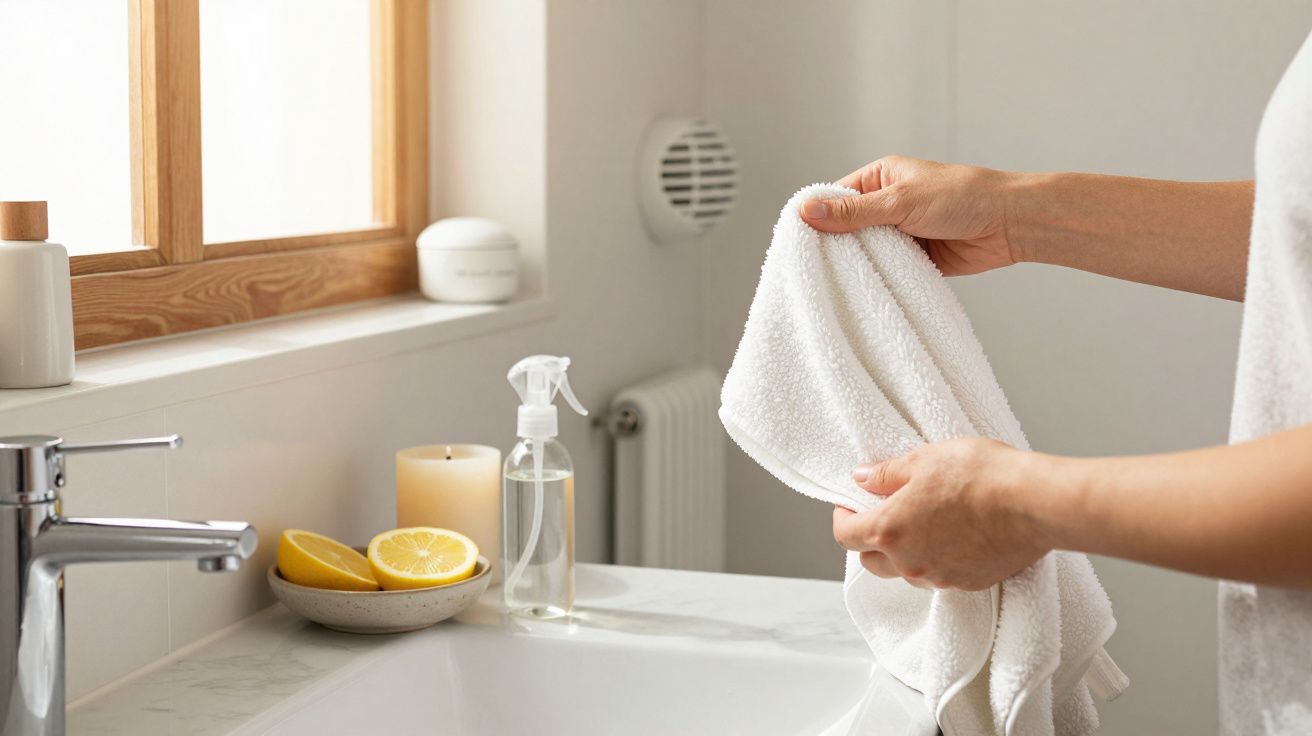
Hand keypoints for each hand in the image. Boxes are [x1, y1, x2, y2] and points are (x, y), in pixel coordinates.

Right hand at [799, 156, 1021, 275]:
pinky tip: (864, 290)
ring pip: (867, 252)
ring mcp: (902, 231)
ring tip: (835, 282)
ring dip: (859, 264)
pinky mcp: (916, 257)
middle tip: (812, 268)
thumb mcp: (900, 202)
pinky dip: (879, 278)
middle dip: (836, 245)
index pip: (837, 198)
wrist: (1009, 224)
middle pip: (848, 227)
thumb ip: (853, 213)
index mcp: (882, 178)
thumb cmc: (963, 197)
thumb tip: (808, 211)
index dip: (818, 218)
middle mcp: (888, 203)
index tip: (799, 241)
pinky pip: (888, 270)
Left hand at [832, 438, 1050, 590]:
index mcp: (889, 530)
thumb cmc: (980, 476)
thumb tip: (860, 478)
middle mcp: (909, 563)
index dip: (843, 516)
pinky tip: (954, 535)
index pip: (845, 535)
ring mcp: (939, 578)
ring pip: (906, 570)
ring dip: (904, 551)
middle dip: (869, 540)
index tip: (850, 503)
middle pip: (871, 561)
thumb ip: (886, 474)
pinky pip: (940, 575)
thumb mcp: (923, 459)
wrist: (1034, 503)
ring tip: (924, 521)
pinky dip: (937, 559)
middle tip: (884, 513)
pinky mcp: (968, 583)